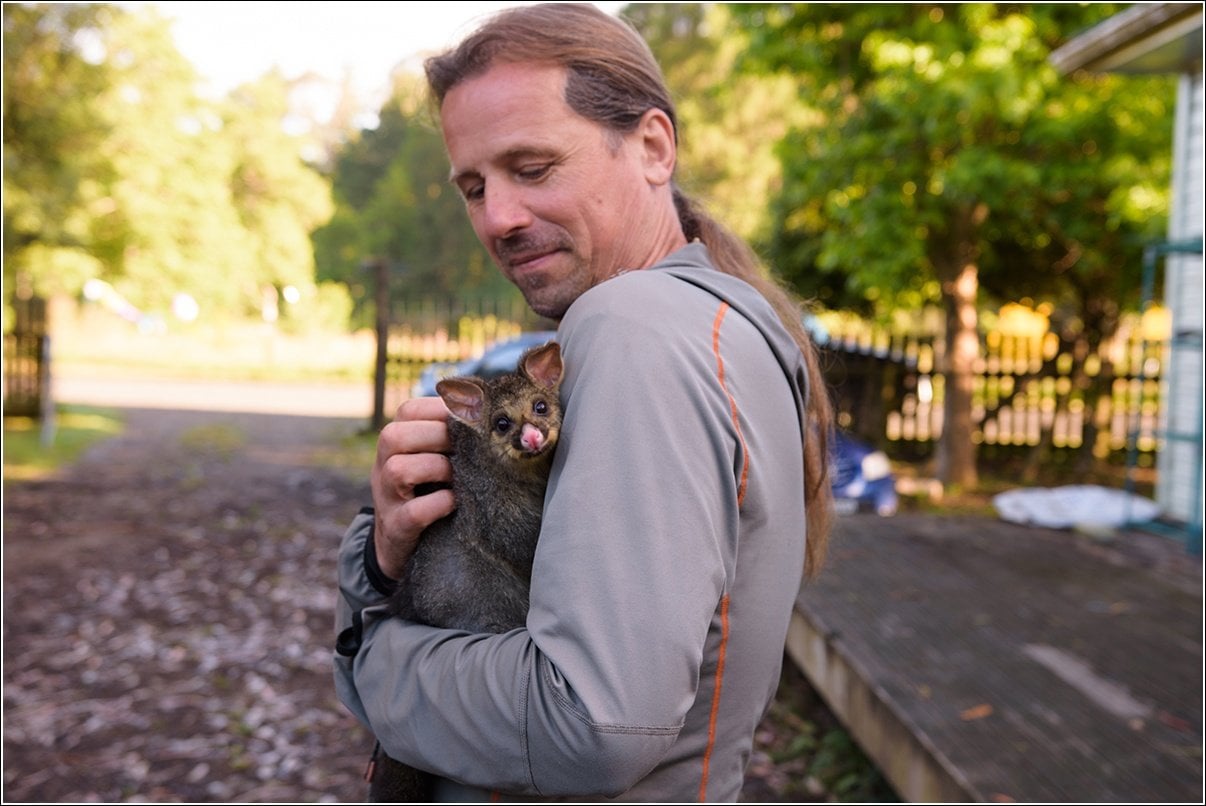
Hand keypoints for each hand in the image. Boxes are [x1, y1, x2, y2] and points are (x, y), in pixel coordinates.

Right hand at [371, 396, 455, 579]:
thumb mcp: (431, 458)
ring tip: (456, 476)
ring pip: (399, 469)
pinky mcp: (396, 528)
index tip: (468, 420)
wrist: (401, 542)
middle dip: (438, 436)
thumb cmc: (427, 490)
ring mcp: (386, 498)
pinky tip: (454, 502)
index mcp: (394, 443)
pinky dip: (439, 504)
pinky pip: (414, 512)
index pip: (408, 410)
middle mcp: (382, 466)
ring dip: (436, 468)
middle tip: (464, 448)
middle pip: (395, 435)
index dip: (440, 410)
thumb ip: (449, 436)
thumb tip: (487, 410)